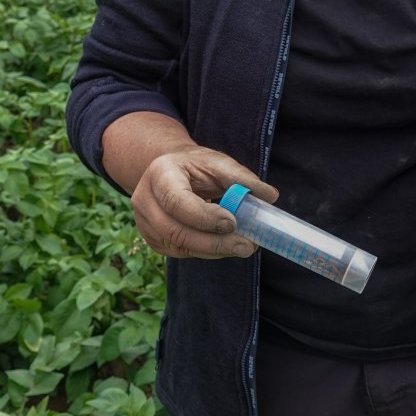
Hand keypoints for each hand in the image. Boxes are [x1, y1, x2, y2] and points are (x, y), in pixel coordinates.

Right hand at [131, 146, 278, 259]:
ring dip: (212, 251)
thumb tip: (271, 196)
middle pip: (175, 231)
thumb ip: (242, 178)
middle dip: (214, 242)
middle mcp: (145, 199)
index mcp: (160, 174)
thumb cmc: (196, 165)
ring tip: (242, 247)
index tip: (233, 222)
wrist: (171, 170)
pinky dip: (204, 252)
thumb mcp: (218, 162)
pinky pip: (178, 252)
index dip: (204, 217)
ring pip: (178, 246)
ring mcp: (145, 222)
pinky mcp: (152, 238)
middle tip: (247, 245)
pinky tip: (224, 246)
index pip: (177, 201)